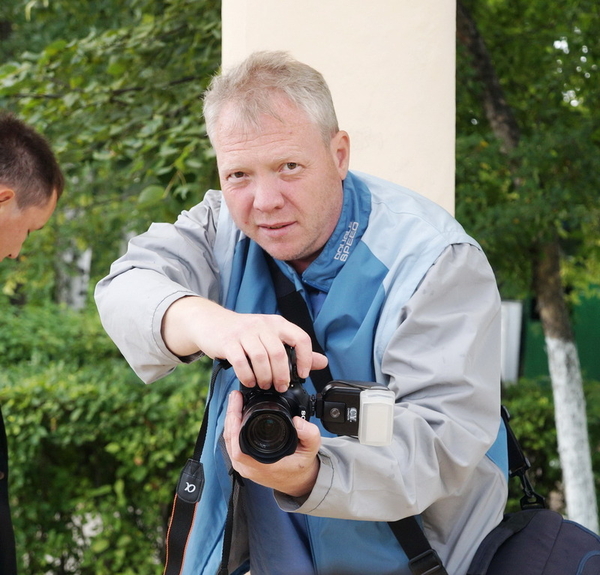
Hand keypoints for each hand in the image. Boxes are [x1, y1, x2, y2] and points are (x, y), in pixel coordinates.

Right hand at [162, 296, 327, 390]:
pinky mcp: (228, 342)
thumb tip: (321, 362)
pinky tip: (249, 382)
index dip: (306, 359)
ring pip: (261, 358)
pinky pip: (241, 362)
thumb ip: (296, 349)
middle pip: (279, 353)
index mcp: (277, 323)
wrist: (211, 322)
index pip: (300, 338)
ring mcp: (244, 332)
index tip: (302, 375)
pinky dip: (247, 376)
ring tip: (264, 385)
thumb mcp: (271, 336)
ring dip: (265, 377)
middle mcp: (262, 325)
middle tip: (280, 387)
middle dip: (282, 375)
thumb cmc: (244, 333)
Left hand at [223, 390, 320, 497]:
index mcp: (262, 465)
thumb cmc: (302, 466)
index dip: (234, 423)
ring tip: (235, 402)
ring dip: (230, 420)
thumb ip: (309, 434)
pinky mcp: (243, 464)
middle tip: (236, 397)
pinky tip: (236, 415)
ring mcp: (244, 467)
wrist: (300, 482)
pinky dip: (232, 428)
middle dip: (231, 415)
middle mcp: (249, 468)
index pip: (238, 446)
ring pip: (228, 442)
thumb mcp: (312, 449)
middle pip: (229, 440)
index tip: (238, 403)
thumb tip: (297, 420)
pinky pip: (232, 445)